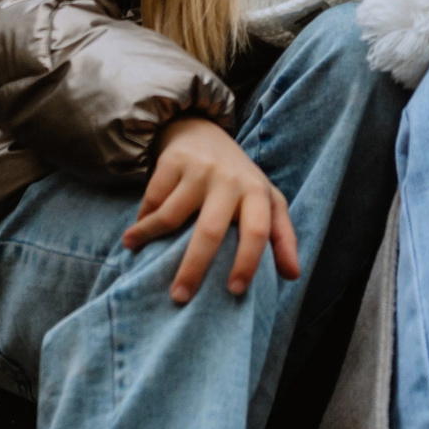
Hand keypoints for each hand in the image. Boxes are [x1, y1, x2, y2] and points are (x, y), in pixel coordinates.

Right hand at [122, 115, 300, 302]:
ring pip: (170, 216)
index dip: (248, 262)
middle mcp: (230, 180)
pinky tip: (136, 232)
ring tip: (135, 253)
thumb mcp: (266, 200)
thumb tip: (293, 275)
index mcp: (257, 192)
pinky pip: (152, 200)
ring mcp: (200, 169)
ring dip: (148, 238)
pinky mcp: (172, 161)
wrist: (203, 131)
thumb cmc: (239, 179)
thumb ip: (282, 236)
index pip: (258, 231)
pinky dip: (142, 220)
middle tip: (179, 297)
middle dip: (194, 268)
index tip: (234, 290)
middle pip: (210, 231)